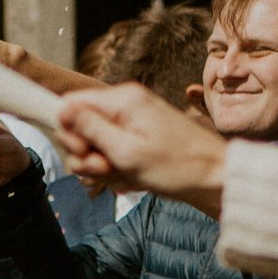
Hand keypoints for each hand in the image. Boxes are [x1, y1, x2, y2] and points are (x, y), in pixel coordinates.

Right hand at [55, 84, 228, 210]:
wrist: (216, 178)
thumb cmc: (178, 167)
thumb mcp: (127, 152)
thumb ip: (91, 130)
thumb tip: (61, 109)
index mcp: (123, 100)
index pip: (71, 103)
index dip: (68, 132)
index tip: (82, 152)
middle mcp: (126, 104)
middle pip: (81, 126)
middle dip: (87, 154)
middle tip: (106, 169)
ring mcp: (134, 120)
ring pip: (96, 143)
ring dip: (103, 165)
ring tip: (124, 175)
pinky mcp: (140, 136)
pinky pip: (113, 151)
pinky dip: (117, 167)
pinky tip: (133, 177)